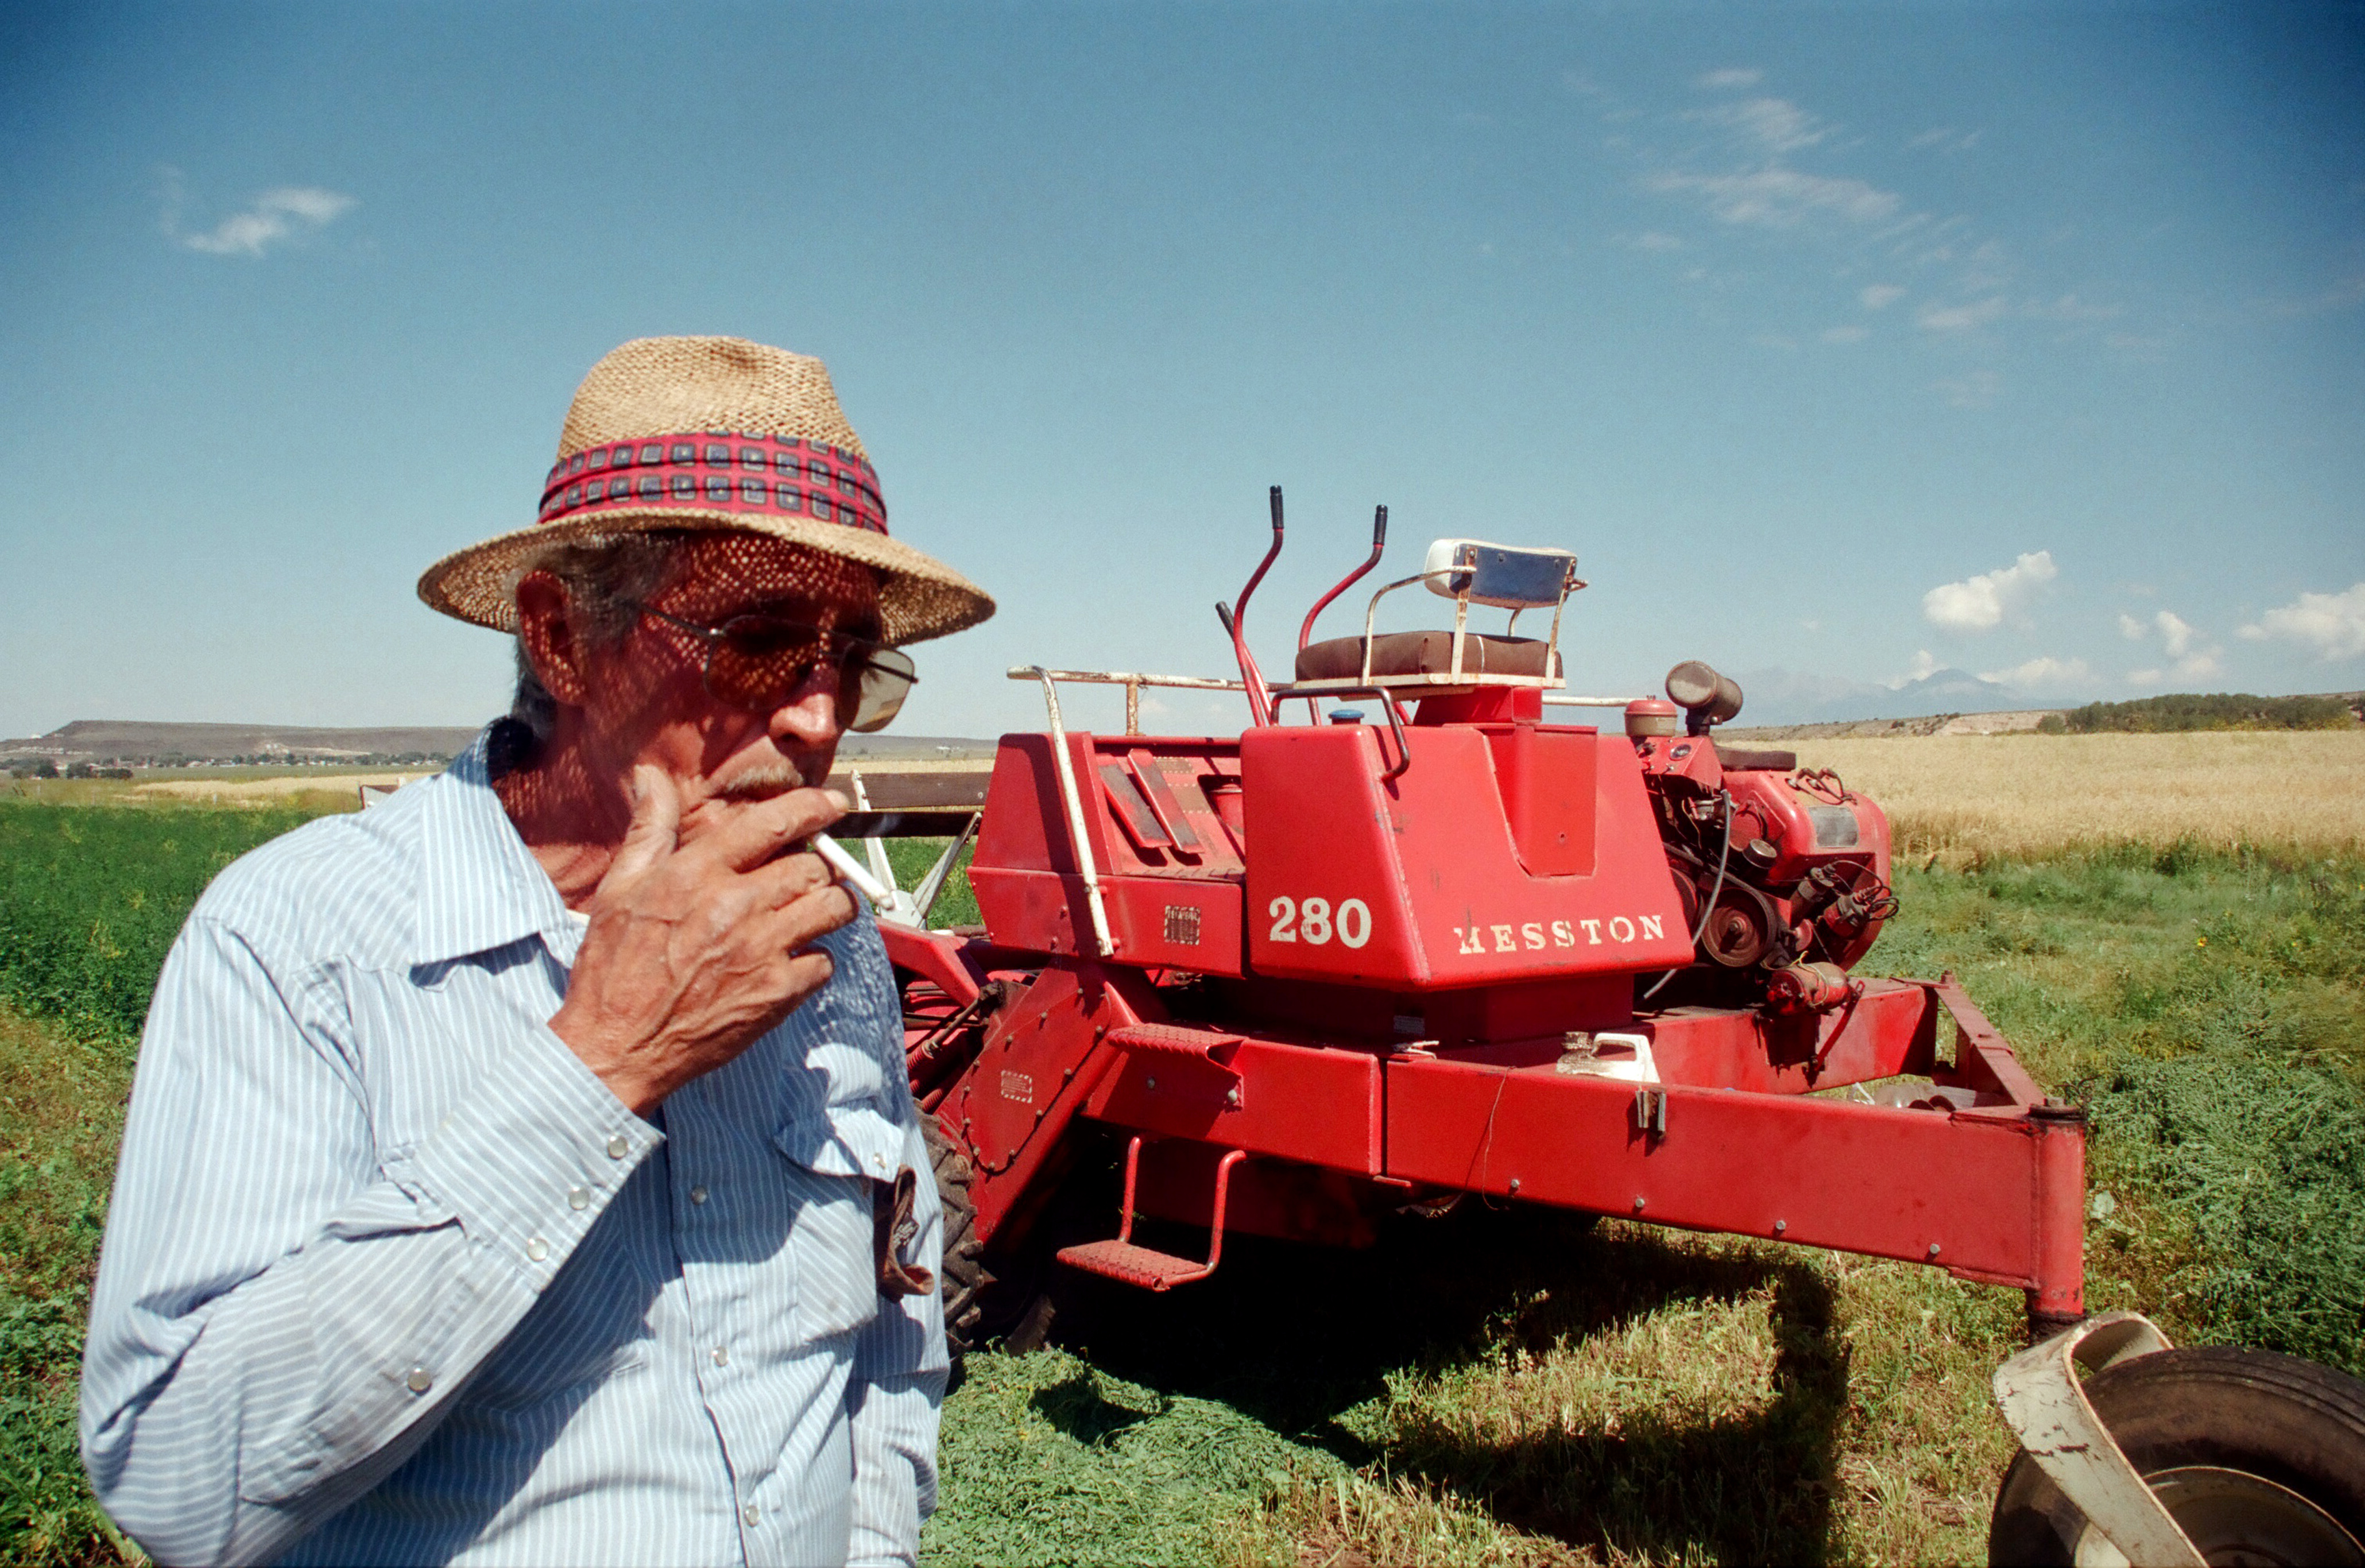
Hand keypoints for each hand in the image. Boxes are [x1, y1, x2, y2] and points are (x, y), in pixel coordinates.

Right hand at [551, 766, 856, 1115]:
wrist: (616, 1048)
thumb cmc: (613, 969)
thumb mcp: (619, 889)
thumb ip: (648, 830)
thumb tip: (652, 778)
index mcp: (697, 874)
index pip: (773, 824)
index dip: (813, 808)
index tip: (832, 805)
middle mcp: (735, 907)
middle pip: (812, 868)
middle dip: (818, 867)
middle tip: (807, 876)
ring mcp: (761, 952)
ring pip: (832, 909)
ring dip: (832, 906)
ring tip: (815, 910)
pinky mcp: (776, 995)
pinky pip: (824, 962)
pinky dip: (817, 959)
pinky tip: (793, 961)